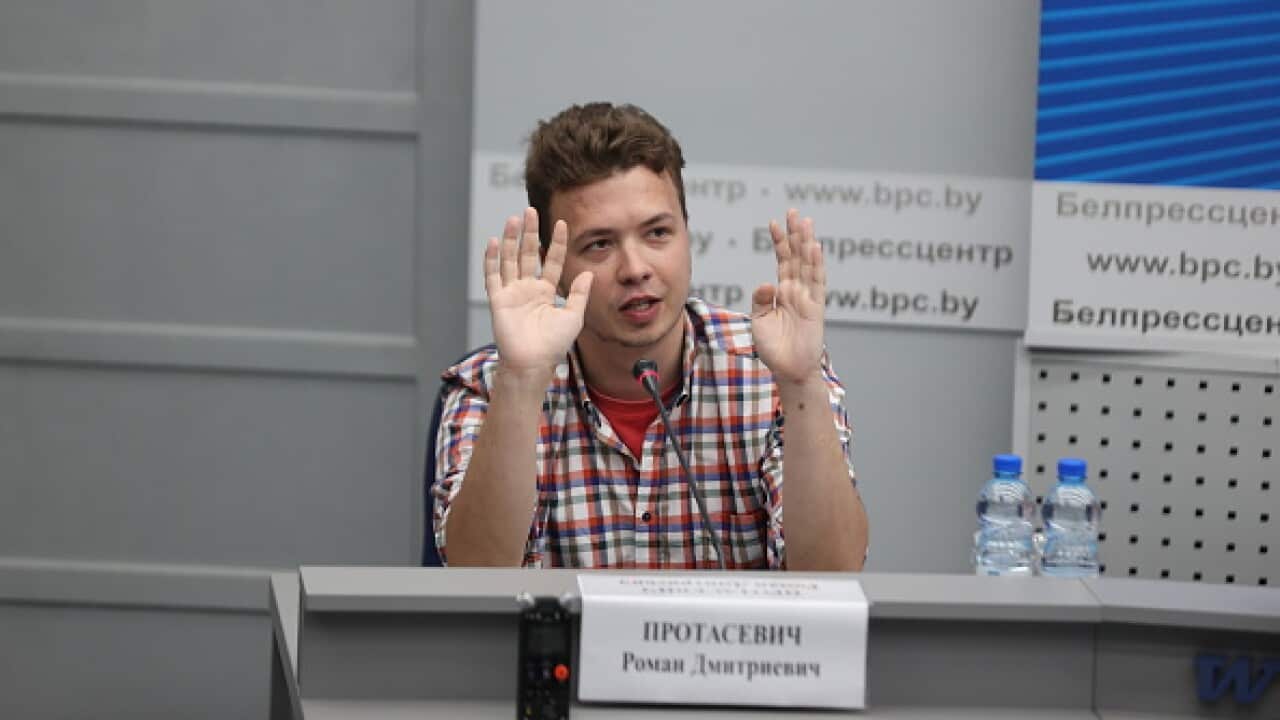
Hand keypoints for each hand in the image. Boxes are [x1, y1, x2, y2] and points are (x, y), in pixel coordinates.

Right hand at [484, 207, 592, 373]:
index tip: (561, 224)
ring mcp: (512, 292)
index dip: (556, 243)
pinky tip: (494, 242)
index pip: (551, 261)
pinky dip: (492, 259)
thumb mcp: (573, 317)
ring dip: (511, 239)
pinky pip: (493, 276)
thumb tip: (587, 274)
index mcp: (546, 291)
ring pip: (510, 259)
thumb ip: (578, 294)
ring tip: (513, 219)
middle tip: (530, 211)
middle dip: (529, 233)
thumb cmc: (553, 345)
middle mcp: (528, 288)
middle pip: (528, 254)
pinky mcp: (498, 300)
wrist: (533, 363)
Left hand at [751, 209, 825, 384]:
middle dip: (795, 234)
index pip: (782, 261)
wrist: (788, 370)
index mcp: (782, 292)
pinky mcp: (816, 308)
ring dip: (807, 243)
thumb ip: (761, 300)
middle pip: (796, 257)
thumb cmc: (773, 347)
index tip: (774, 222)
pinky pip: (817, 283)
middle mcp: (796, 290)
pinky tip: (815, 248)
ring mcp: (808, 297)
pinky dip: (816, 266)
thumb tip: (767, 283)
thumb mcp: (759, 321)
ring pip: (808, 265)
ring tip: (805, 222)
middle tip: (793, 212)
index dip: (779, 242)